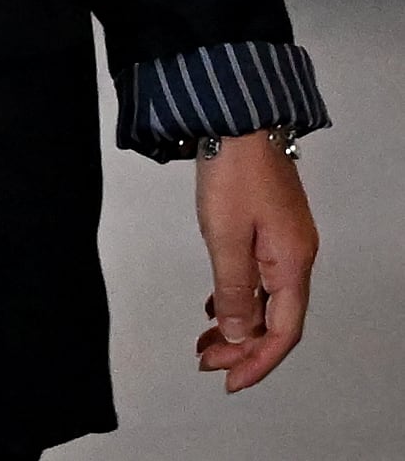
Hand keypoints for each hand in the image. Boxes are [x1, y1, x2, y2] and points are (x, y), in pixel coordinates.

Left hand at [194, 131, 316, 390]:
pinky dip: (238, 297)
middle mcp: (296, 258)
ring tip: (205, 342)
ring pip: (267, 300)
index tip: (230, 381)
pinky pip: (258, 277)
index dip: (258, 361)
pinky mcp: (270, 228)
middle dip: (244, 347)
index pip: (283, 331)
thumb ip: (234, 288)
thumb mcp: (225, 235)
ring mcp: (285, 243)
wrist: (238, 121)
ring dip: (239, 324)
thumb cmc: (233, 172)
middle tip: (207, 363)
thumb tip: (240, 334)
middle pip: (277, 319)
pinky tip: (216, 306)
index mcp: (292, 264)